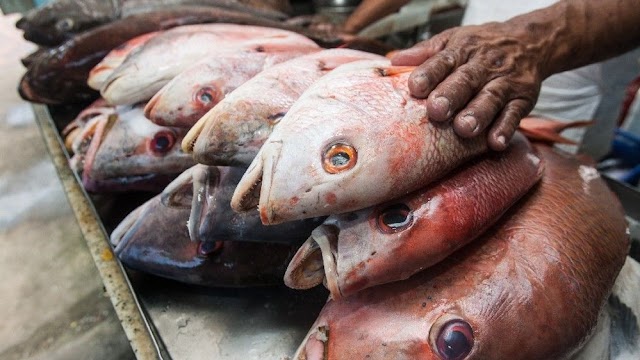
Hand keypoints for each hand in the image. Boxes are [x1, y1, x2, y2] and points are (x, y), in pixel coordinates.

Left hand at [391, 22, 546, 149]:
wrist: (530, 41)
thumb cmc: (479, 47)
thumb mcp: (452, 41)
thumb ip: (425, 53)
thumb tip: (393, 61)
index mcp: (460, 51)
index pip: (443, 61)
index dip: (429, 73)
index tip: (415, 87)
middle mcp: (482, 66)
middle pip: (466, 80)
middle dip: (451, 95)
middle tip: (436, 110)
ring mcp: (504, 83)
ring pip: (491, 98)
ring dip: (478, 114)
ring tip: (465, 129)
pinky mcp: (523, 99)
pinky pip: (515, 114)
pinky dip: (506, 128)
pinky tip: (495, 142)